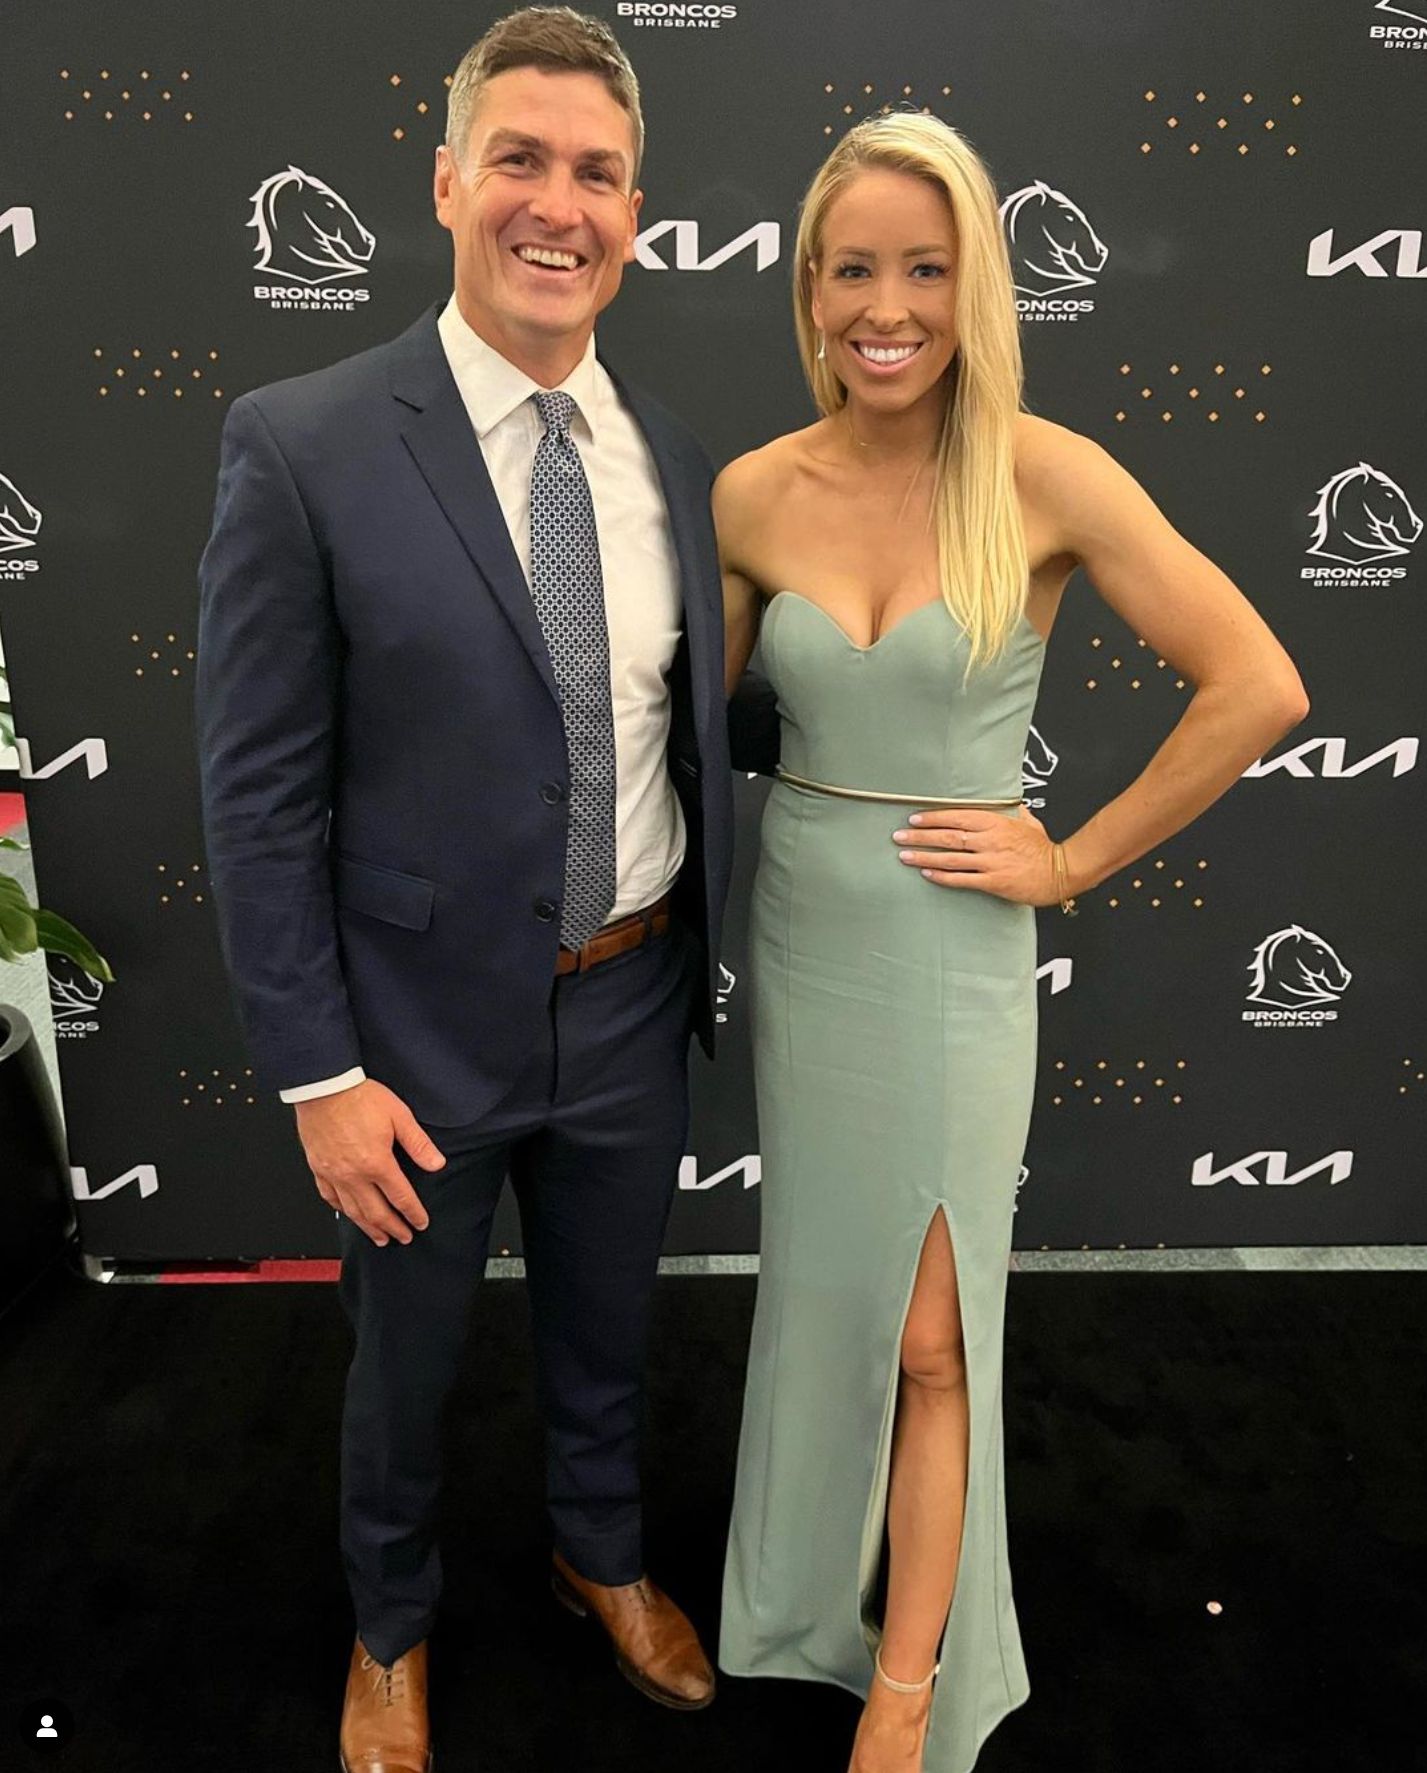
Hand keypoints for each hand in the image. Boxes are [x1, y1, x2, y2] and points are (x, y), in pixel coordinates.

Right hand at [294, 1078, 443, 1246]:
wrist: (323, 1086)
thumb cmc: (358, 1097)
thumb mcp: (399, 1116)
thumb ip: (418, 1143)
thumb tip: (436, 1163)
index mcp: (376, 1163)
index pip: (400, 1197)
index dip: (412, 1214)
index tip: (420, 1223)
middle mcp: (353, 1174)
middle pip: (376, 1212)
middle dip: (393, 1228)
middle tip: (403, 1238)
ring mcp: (333, 1174)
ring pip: (352, 1211)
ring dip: (368, 1227)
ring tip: (379, 1238)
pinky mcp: (318, 1168)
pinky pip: (329, 1197)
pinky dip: (341, 1210)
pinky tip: (348, 1214)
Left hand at [891, 804, 1061, 906]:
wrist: (1061, 871)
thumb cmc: (1044, 848)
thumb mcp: (1028, 822)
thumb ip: (1012, 812)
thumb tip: (1006, 802)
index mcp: (996, 823)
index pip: (957, 816)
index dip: (933, 817)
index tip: (914, 817)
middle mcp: (990, 840)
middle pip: (948, 836)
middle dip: (920, 835)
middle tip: (899, 835)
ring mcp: (990, 861)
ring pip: (950, 857)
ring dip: (924, 855)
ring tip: (904, 856)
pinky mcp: (993, 881)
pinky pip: (962, 879)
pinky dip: (942, 876)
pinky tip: (926, 873)